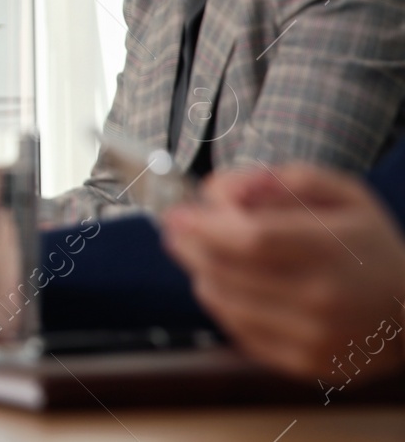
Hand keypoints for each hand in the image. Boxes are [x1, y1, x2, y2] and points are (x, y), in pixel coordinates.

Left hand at [162, 163, 404, 379]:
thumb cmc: (370, 245)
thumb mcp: (343, 194)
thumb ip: (283, 180)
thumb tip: (222, 189)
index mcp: (333, 250)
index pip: (251, 238)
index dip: (204, 225)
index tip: (177, 213)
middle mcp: (323, 298)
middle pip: (229, 270)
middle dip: (190, 246)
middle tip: (173, 228)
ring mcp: (313, 337)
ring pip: (226, 302)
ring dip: (200, 273)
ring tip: (197, 253)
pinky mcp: (303, 363)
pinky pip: (239, 332)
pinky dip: (221, 304)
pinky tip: (222, 284)